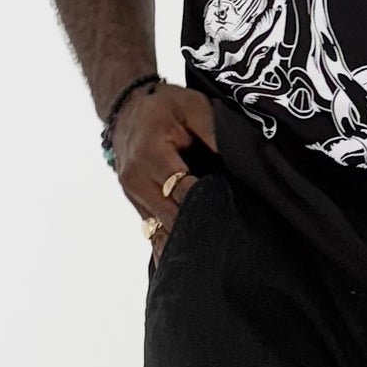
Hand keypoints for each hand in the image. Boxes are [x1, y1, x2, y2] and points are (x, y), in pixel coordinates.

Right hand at [113, 80, 217, 267]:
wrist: (127, 108)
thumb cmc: (162, 106)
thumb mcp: (193, 106)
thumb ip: (214, 132)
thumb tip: (239, 160)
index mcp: (150, 155)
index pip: (183, 191)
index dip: (208, 205)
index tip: (233, 216)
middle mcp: (137, 180)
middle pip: (171, 217)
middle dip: (200, 229)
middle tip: (233, 243)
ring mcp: (134, 196)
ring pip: (161, 230)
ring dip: (186, 241)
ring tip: (216, 256)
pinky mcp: (136, 206)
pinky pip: (154, 231)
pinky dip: (173, 242)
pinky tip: (192, 260)